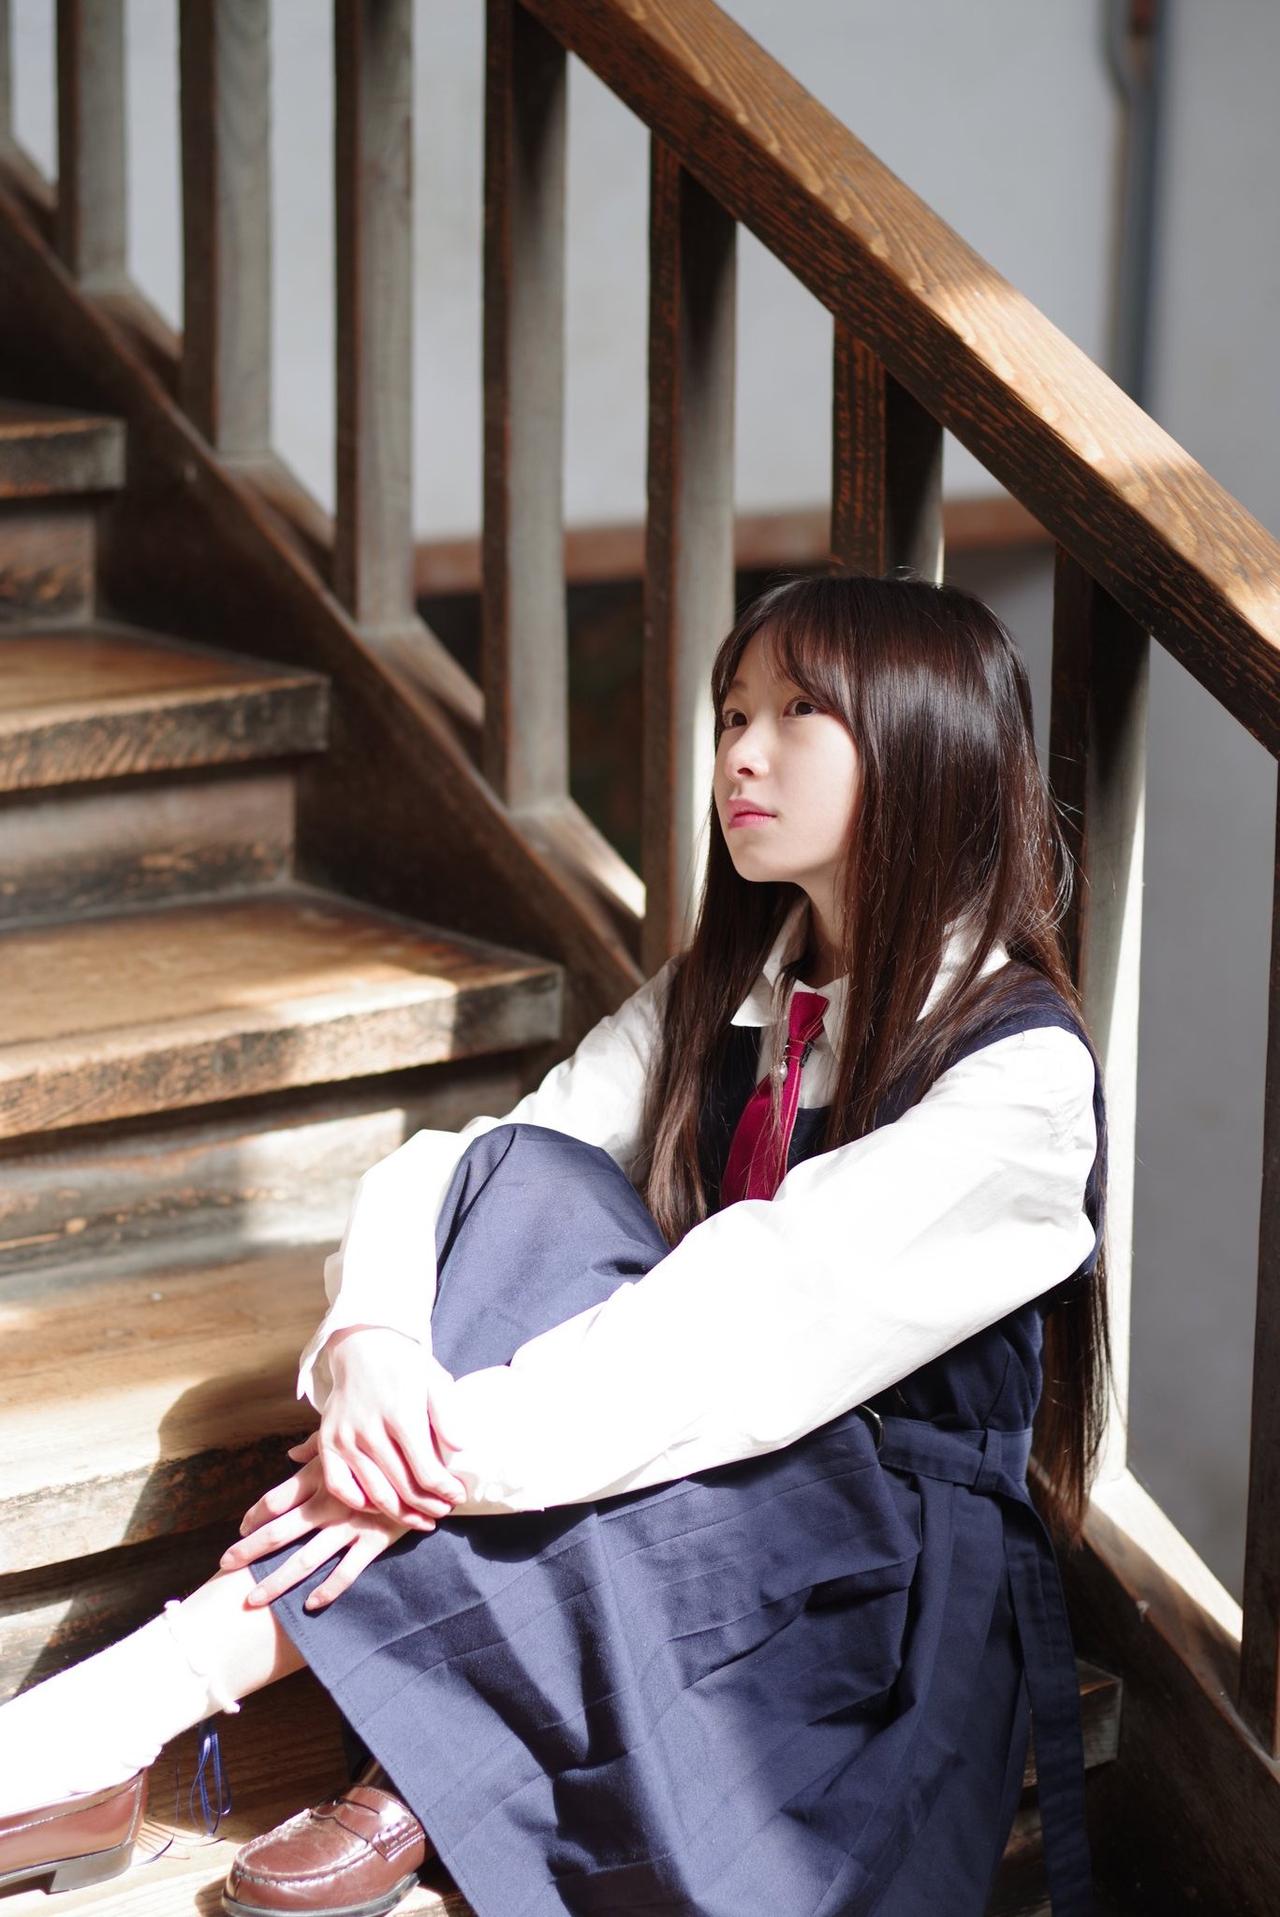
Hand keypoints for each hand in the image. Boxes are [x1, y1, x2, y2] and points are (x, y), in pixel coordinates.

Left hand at [220, 1443, 428, 1611]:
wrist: (434, 1459)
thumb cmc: (391, 1444)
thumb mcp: (353, 1439)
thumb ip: (319, 1447)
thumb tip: (292, 1453)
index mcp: (324, 1476)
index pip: (278, 1498)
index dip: (256, 1514)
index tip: (241, 1527)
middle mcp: (332, 1502)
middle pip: (281, 1531)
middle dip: (250, 1550)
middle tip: (225, 1565)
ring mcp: (352, 1525)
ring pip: (306, 1559)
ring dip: (277, 1580)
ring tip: (252, 1600)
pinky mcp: (375, 1540)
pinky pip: (347, 1571)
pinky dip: (328, 1590)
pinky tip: (311, 1604)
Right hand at [316, 1327, 466, 1524]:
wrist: (362, 1345)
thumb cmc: (405, 1365)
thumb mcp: (435, 1379)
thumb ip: (448, 1415)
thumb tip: (460, 1448)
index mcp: (401, 1416)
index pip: (428, 1472)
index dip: (447, 1491)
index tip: (458, 1496)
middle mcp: (370, 1431)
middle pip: (404, 1488)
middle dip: (429, 1506)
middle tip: (443, 1511)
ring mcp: (345, 1439)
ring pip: (375, 1494)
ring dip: (401, 1514)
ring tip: (421, 1520)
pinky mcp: (328, 1442)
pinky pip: (339, 1487)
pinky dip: (360, 1504)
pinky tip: (380, 1507)